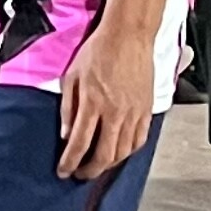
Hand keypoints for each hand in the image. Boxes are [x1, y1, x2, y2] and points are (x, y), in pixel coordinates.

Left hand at [56, 27, 155, 179]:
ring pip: (123, 152)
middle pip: (103, 155)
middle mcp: (115, 112)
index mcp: (93, 103)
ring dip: (108, 164)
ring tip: (97, 165)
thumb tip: (65, 135)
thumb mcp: (72, 76)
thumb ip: (68, 108)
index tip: (63, 171)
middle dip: (89, 171)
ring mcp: (134, 113)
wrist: (128, 36)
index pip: (80, 144)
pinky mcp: (147, 111)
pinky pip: (139, 140)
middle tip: (80, 174)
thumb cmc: (98, 50)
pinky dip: (128, 152)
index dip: (70, 163)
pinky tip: (119, 152)